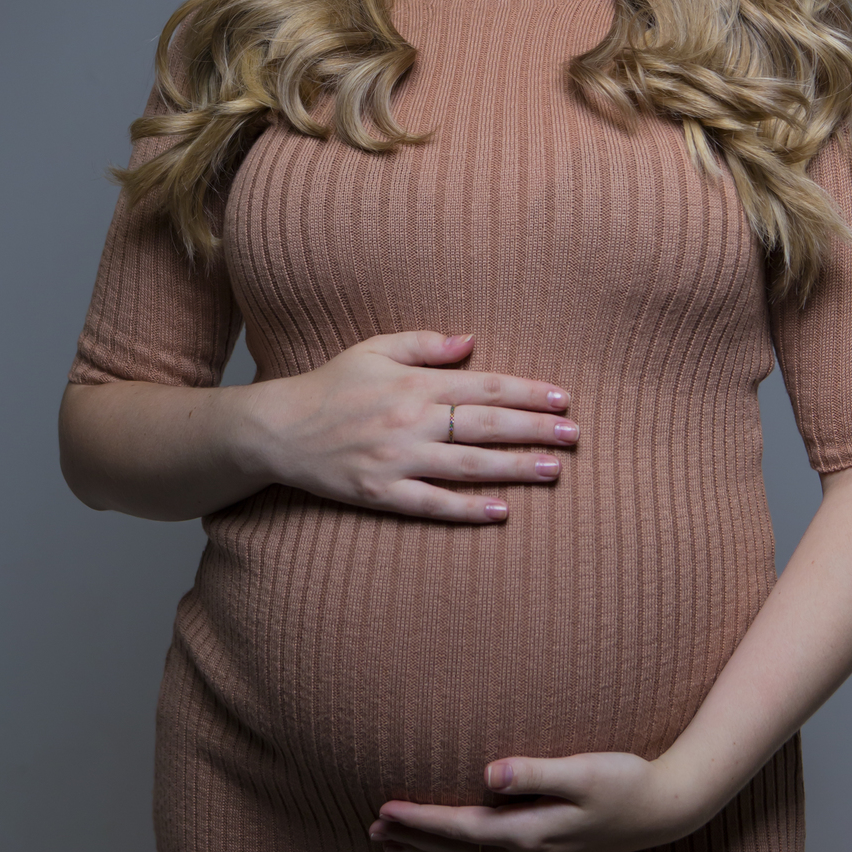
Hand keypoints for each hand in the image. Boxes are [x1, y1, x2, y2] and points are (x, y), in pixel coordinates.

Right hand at [236, 330, 578, 523]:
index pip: (486, 385)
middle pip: (487, 425)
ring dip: (515, 468)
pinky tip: (502, 511)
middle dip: (535, 429)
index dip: (529, 392)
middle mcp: (411, 420)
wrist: (277, 429)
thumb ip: (424, 343)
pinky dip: (468, 509)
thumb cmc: (329, 385)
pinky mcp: (380, 493)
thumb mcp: (374, 348)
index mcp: (414, 383)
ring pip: (468, 466)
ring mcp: (397, 459)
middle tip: (575, 435)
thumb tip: (472, 340)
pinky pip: (433, 504)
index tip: (563, 398)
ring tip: (554, 469)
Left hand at [369, 750, 706, 851]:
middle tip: (371, 829)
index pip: (461, 829)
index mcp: (532, 832)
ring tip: (391, 845)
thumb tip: (489, 773)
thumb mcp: (582, 769)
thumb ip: (535, 772)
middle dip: (412, 840)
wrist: (662, 811)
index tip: (384, 809)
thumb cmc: (624, 779)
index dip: (420, 821)